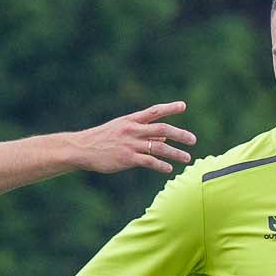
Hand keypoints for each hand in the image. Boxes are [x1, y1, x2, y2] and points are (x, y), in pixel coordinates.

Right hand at [71, 103, 196, 174]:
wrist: (82, 149)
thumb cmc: (102, 140)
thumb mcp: (121, 131)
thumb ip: (143, 134)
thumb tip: (164, 140)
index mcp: (131, 120)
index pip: (154, 111)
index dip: (170, 108)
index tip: (183, 106)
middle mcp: (133, 130)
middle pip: (162, 129)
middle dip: (180, 134)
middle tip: (193, 140)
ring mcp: (130, 144)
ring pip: (159, 148)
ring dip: (175, 153)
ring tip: (187, 159)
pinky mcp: (127, 158)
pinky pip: (149, 162)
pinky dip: (161, 166)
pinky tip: (169, 170)